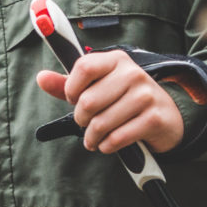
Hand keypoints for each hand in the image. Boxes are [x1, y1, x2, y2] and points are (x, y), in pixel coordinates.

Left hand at [38, 50, 182, 155]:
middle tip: (85, 123)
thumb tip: (41, 77)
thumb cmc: (121, 99)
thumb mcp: (95, 87)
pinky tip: (107, 143)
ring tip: (94, 138)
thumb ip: (66, 84)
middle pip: (88, 101)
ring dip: (92, 137)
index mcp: (115, 60)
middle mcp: (133, 73)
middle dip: (80, 119)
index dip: (71, 88)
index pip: (84, 67)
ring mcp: (146, 95)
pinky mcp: (154, 118)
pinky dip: (106, 145)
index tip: (73, 98)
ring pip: (100, 123)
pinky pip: (117, 137)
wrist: (165, 116)